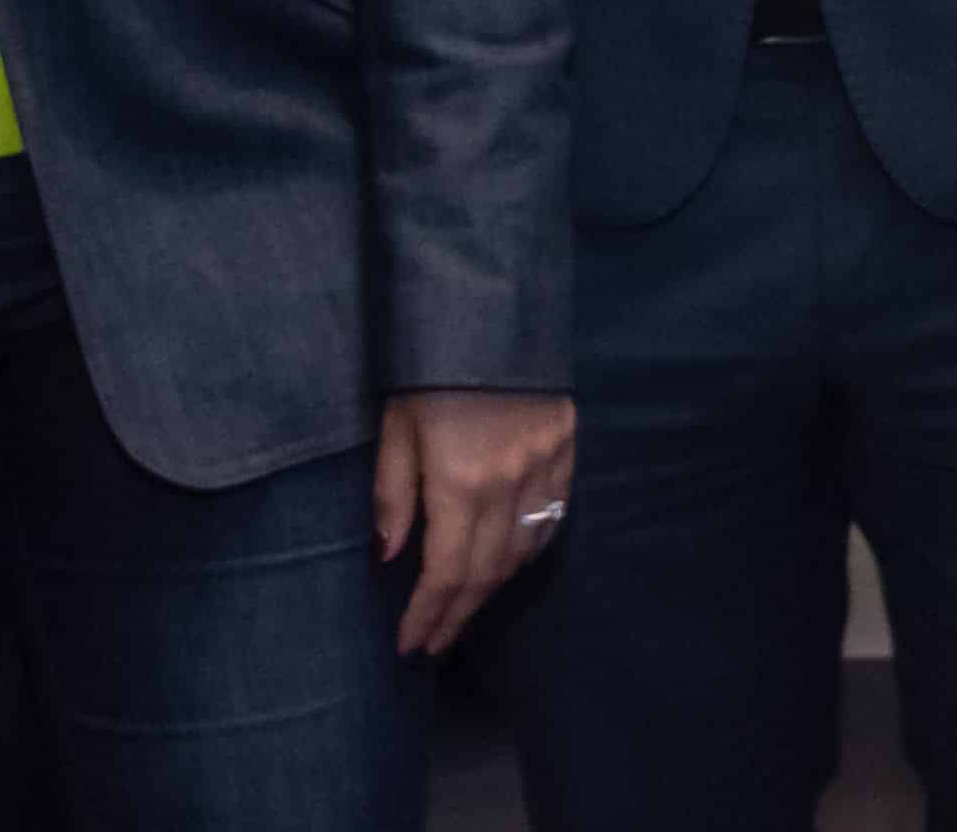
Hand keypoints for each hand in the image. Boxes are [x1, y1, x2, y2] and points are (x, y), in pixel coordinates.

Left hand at [374, 387, 577, 658]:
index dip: (428, 615)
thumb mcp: (396, 426)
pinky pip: (555, 516)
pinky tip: (513, 563)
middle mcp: (509, 485)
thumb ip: (393, 494)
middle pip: (486, 572)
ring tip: (466, 610)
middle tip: (435, 644)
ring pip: (524, 550)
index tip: (410, 646)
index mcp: (460, 482)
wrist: (493, 311)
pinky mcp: (567, 447)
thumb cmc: (430, 369)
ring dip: (493, 588)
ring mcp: (545, 467)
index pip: (446, 572)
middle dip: (458, 614)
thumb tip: (390, 555)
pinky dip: (532, 548)